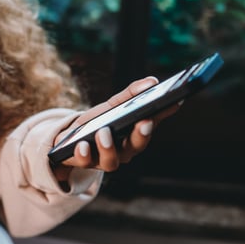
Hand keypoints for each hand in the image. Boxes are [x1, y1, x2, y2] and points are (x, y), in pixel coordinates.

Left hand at [51, 76, 179, 181]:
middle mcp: (124, 151)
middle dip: (142, 134)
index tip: (174, 101)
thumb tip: (152, 82)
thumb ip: (131, 95)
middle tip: (145, 121)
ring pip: (112, 160)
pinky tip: (82, 145)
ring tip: (104, 132)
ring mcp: (104, 159)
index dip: (163, 113)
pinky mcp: (84, 161)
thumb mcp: (113, 106)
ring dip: (109, 147)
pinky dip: (84, 154)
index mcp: (134, 135)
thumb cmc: (98, 123)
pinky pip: (85, 161)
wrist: (70, 140)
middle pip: (136, 146)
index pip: (152, 123)